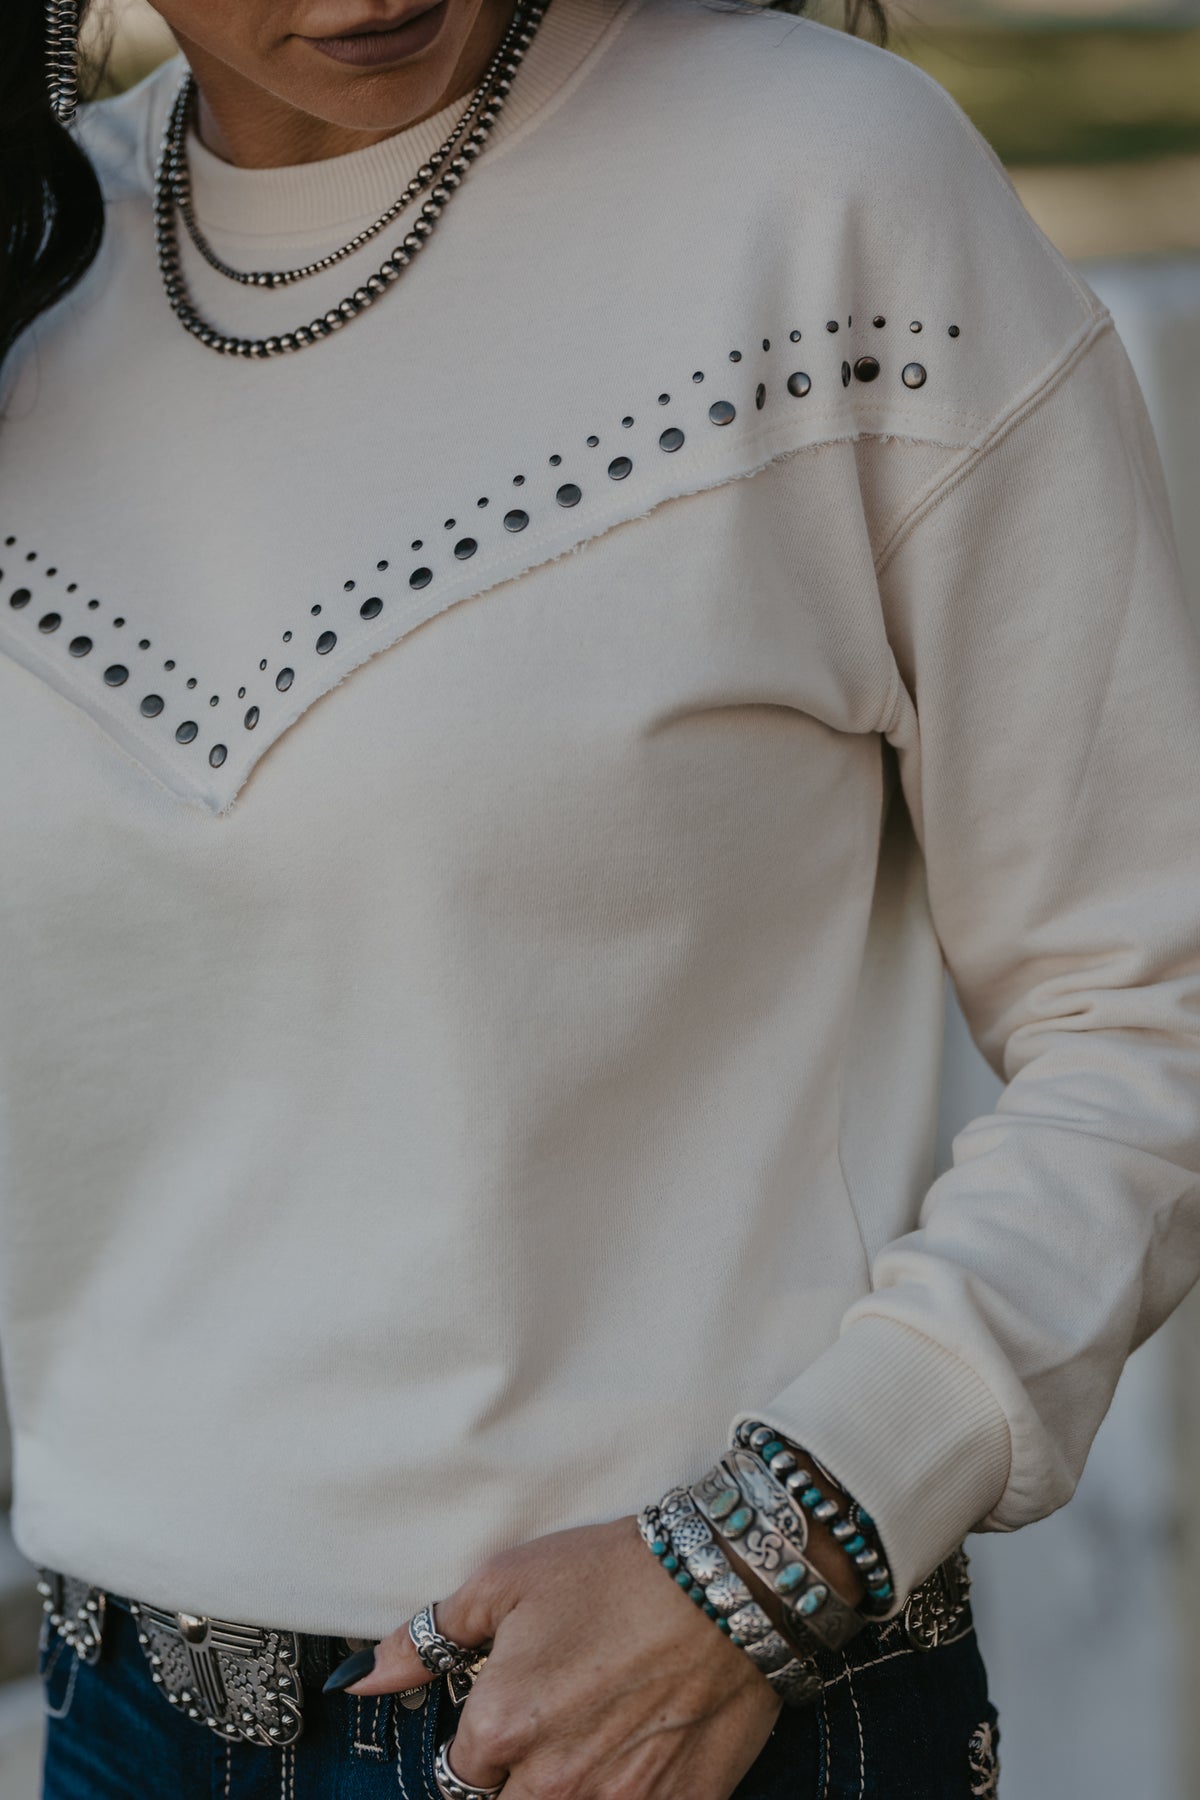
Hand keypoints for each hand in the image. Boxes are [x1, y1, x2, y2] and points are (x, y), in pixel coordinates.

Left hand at [342, 1514, 783, 1799]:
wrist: (728, 1583)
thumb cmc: (615, 1573)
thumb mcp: (507, 1582)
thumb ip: (426, 1640)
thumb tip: (360, 1680)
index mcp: (499, 1730)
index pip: (460, 1772)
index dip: (484, 1738)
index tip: (512, 1708)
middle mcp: (549, 1783)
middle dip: (521, 1775)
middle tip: (559, 1720)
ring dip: (567, 1783)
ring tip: (600, 1733)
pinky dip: (623, 1789)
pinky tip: (638, 1755)